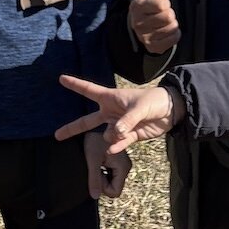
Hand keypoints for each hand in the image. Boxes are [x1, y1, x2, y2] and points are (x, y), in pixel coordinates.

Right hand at [55, 74, 180, 154]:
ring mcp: (119, 125)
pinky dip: (116, 147)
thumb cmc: (154, 100)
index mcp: (111, 98)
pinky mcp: (129, 136)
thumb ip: (126, 121)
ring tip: (123, 133)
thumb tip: (113, 136)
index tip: (61, 78)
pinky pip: (118, 144)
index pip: (89, 90)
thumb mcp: (139, 107)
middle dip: (72, 128)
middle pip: (87, 121)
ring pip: (105, 136)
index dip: (75, 84)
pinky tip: (113, 150)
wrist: (171, 111)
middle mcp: (111, 112)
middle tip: (57, 135)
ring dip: (111, 138)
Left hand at [82, 131, 130, 199]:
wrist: (93, 123)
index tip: (95, 173)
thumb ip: (94, 179)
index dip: (102, 187)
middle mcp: (125, 166)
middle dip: (102, 181)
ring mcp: (122, 163)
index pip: (114, 192)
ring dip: (101, 175)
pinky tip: (96, 159)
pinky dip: (101, 170)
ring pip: (110, 180)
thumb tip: (95, 197)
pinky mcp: (117, 160)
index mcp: (123, 167)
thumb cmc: (93, 138)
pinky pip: (109, 172)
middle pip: (113, 187)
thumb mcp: (92, 159)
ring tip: (94, 161)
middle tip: (94, 166)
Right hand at [129, 0, 179, 53]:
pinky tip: (167, 32)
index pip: (161, 5)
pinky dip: (175, 34)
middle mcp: (138, 23)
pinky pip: (174, 39)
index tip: (160, 4)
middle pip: (168, 17)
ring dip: (172, 24)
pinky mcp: (153, 47)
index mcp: (137, 6)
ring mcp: (144, 37)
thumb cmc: (151, 6)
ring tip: (164, 23)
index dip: (165, 3)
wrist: (144, 27)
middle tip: (163, 14)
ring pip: (172, 28)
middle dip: (169, 13)